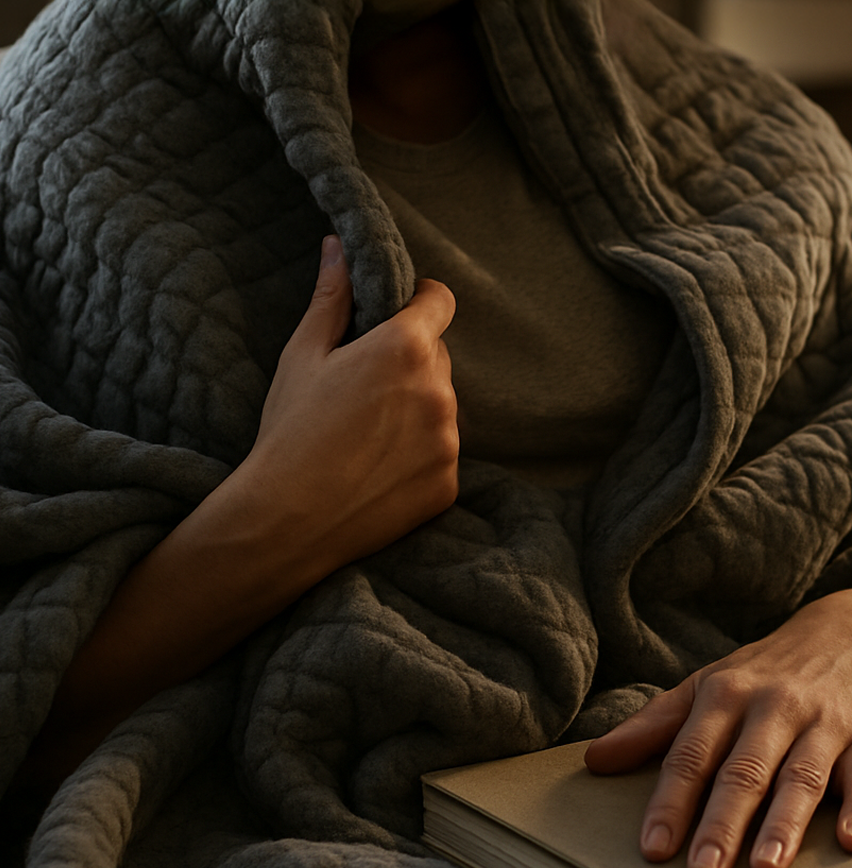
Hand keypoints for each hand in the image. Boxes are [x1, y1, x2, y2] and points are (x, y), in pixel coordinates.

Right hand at [239, 234, 459, 576]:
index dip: (420, 302)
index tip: (399, 314)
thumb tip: (339, 247)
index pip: (440, 301)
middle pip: (437, 358)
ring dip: (416, 411)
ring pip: (441, 408)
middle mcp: (439, 391)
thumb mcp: (302, 356)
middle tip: (363, 390)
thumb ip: (332, 299)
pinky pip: (441, 455)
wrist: (288, 520)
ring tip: (365, 437)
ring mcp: (449, 441)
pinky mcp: (448, 483)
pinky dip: (419, 456)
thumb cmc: (289, 432)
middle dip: (410, 363)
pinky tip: (377, 470)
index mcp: (405, 348)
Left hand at [585, 584, 851, 867]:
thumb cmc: (762, 674)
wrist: (847, 635)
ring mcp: (824, 722)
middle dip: (722, 823)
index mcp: (725, 695)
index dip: (671, 802)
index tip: (653, 849)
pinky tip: (851, 842)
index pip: (691, 755)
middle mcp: (773, 706)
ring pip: (801, 776)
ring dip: (785, 823)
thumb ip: (653, 725)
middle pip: (744, 770)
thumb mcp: (704, 687)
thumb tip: (594, 760)